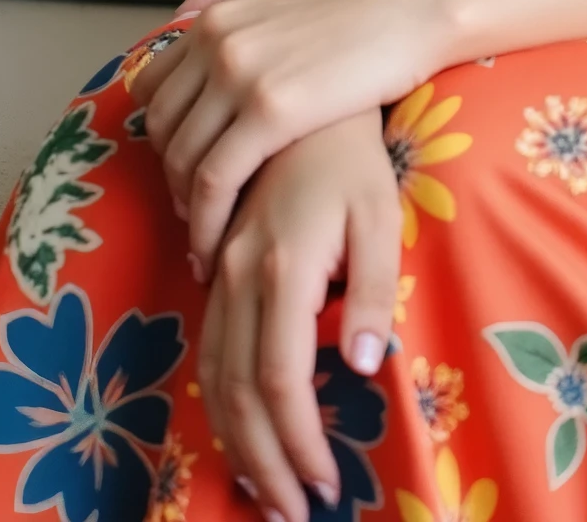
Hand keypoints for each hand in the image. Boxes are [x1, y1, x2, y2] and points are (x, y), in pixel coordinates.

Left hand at [130, 0, 440, 276]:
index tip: (184, 164)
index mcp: (214, 18)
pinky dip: (207, 221)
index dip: (162, 135)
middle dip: (171, 177)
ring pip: (181, 159)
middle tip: (194, 209)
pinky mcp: (268, 111)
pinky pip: (215, 181)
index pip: (152, 89)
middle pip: (161, 128)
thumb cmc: (356, 19)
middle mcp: (215, 41)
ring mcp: (239, 74)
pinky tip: (220, 244)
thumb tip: (192, 16)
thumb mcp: (281, 8)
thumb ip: (236, 21)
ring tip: (207, 232)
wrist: (411, 12)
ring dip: (187, 207)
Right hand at [201, 112, 398, 521]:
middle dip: (263, 461)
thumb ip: (374, 290)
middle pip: (238, 392)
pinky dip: (218, 400)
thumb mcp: (381, 215)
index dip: (298, 440)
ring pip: (212, 376)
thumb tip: (365, 367)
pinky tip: (239, 428)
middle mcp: (239, 276)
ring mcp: (221, 272)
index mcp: (282, 267)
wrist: (302, 106)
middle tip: (292, 510)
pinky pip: (206, 348)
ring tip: (264, 488)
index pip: (280, 378)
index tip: (325, 484)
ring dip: (235, 440)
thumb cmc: (354, 160)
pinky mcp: (217, 267)